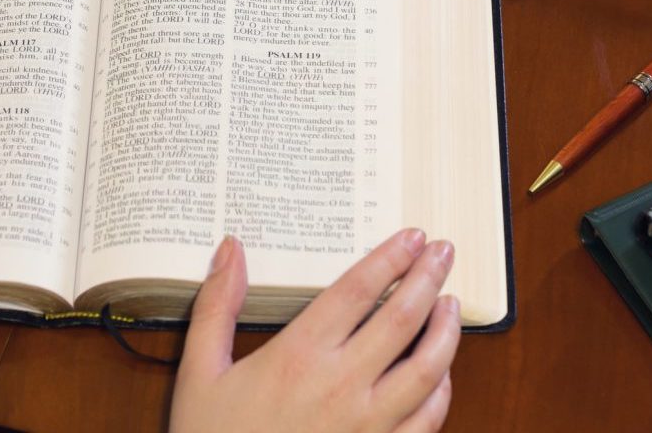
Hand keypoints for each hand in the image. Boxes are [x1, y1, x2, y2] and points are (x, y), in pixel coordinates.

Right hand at [170, 229, 459, 432]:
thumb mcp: (200, 372)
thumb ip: (215, 307)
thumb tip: (230, 249)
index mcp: (299, 355)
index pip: (358, 291)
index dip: (390, 258)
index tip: (413, 237)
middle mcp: (341, 385)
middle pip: (401, 318)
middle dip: (428, 278)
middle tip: (444, 252)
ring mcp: (367, 425)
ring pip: (427, 368)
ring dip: (446, 330)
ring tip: (451, 304)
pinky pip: (427, 420)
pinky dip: (442, 390)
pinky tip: (442, 372)